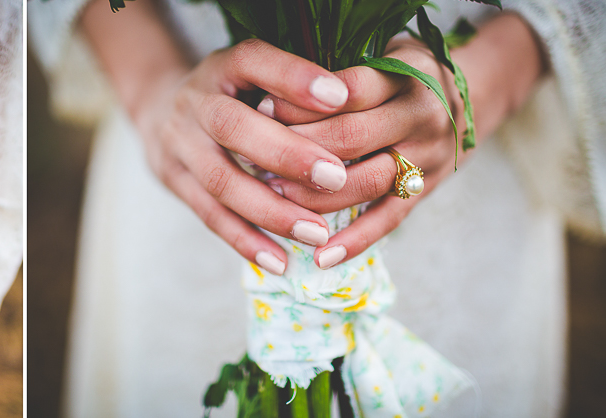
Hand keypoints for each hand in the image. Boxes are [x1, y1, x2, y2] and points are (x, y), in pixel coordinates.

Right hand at [83, 2, 357, 274]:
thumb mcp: (254, 73)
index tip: (341, 95)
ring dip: (271, 211)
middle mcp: (195, 101)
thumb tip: (355, 107)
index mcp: (222, 66)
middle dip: (287, 154)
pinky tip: (280, 262)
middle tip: (336, 178)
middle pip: (233, 126)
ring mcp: (179, 143)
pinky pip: (210, 216)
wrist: (159, 110)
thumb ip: (292, 87)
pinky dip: (246, 241)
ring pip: (221, 181)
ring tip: (318, 233)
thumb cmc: (231, 93)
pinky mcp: (174, 181)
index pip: (253, 60)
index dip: (293, 77)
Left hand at [261, 13, 544, 268]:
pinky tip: (321, 256)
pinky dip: (355, 242)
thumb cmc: (403, 75)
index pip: (345, 91)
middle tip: (254, 158)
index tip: (260, 109)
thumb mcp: (382, 53)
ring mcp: (426, 158)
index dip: (299, 103)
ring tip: (272, 197)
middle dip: (297, 151)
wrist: (473, 96)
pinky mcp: (425, 191)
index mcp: (404, 75)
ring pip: (365, 183)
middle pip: (350, 138)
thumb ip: (340, 74)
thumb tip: (270, 98)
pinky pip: (388, 220)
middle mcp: (420, 116)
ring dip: (315, 195)